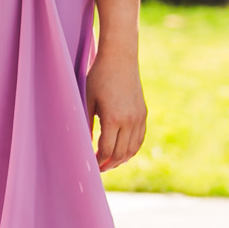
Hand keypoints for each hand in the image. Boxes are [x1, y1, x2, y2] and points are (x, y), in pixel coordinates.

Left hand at [86, 39, 145, 171]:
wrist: (120, 58)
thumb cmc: (99, 77)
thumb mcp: (87, 100)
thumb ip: (87, 124)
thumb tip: (85, 144)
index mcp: (114, 118)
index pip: (107, 150)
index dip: (98, 161)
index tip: (90, 165)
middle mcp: (130, 121)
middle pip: (121, 154)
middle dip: (109, 164)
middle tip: (98, 169)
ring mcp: (139, 118)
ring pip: (133, 149)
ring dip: (121, 159)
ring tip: (109, 163)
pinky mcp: (143, 113)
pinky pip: (140, 139)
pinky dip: (131, 149)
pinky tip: (122, 152)